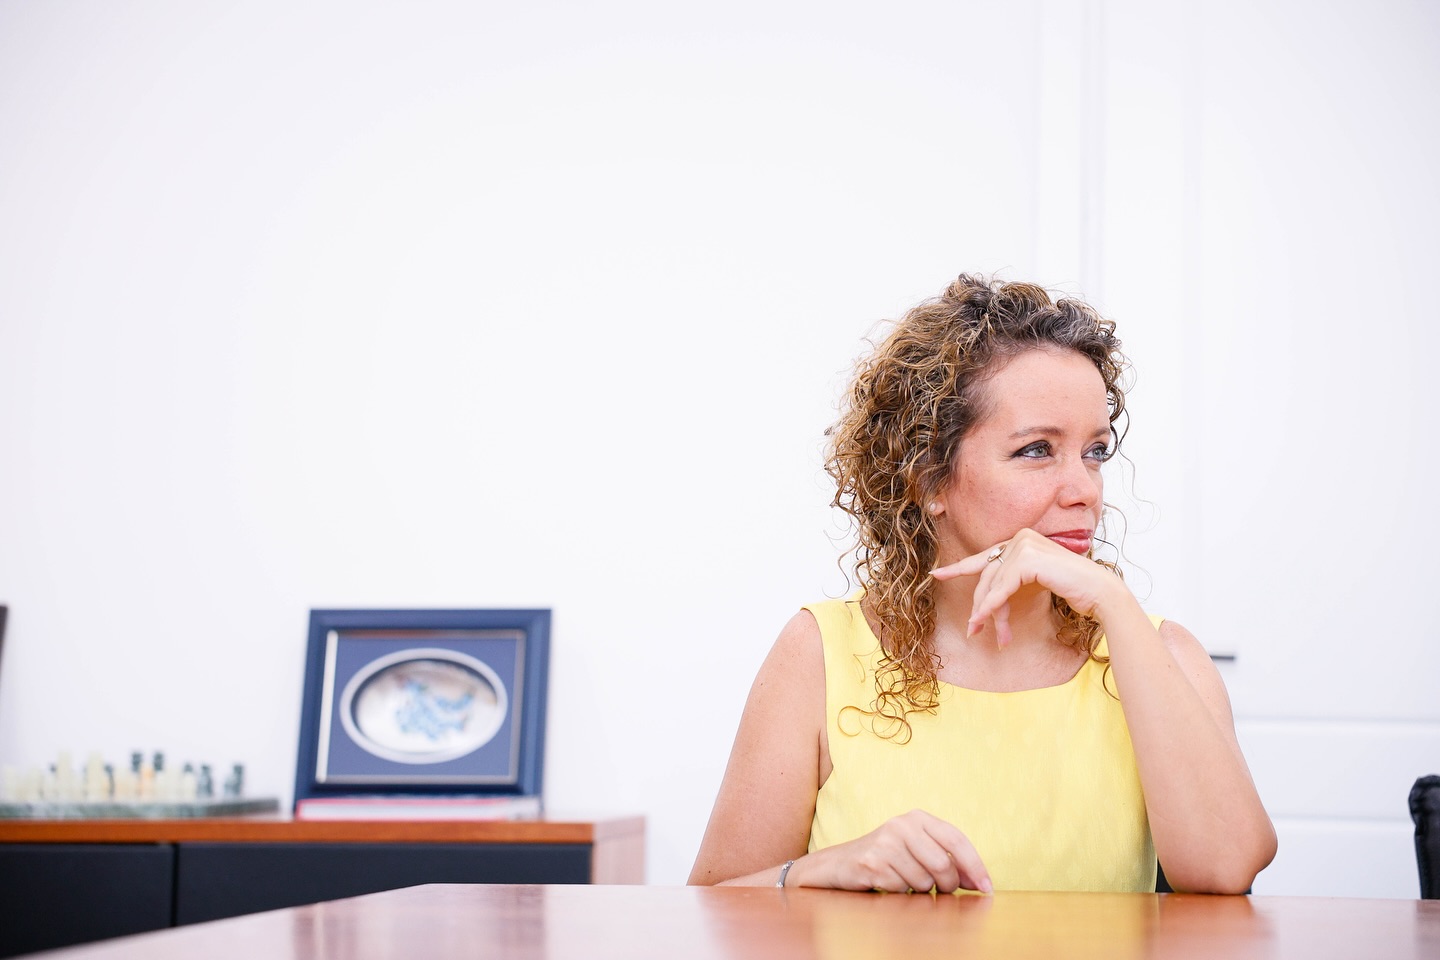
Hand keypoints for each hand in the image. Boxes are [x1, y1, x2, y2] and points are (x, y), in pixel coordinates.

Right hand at [797, 809, 990, 893]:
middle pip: (944, 865)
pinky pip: (902, 889)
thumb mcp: (916, 849)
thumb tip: (979, 882)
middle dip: (947, 886)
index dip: (975, 866)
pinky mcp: (872, 862)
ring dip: (919, 891)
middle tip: (938, 890)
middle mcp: (902, 824)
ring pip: (924, 882)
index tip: (986, 888)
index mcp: (917, 818)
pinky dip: (899, 893)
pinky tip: (887, 882)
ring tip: (905, 881)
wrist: (839, 864)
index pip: (957, 839)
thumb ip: (946, 858)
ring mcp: (885, 842)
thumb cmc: (886, 858)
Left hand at [930, 528, 1125, 646]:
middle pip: (987, 575)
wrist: (1099, 593)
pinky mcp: (1028, 559)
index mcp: (1021, 539)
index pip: (985, 557)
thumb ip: (1011, 579)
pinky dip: (991, 606)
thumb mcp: (1034, 581)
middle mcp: (1020, 537)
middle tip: (973, 630)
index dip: (960, 568)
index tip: (937, 575)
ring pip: (992, 584)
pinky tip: (983, 620)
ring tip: (982, 633)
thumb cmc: (1072, 590)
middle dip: (980, 605)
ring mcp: (1024, 545)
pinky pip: (1001, 588)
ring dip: (987, 612)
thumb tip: (984, 597)